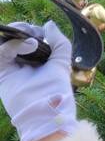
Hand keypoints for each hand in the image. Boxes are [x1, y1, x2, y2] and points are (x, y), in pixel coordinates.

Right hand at [0, 21, 76, 140]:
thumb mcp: (62, 65)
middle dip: (23, 30)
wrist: (45, 116)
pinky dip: (12, 45)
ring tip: (29, 37)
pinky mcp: (3, 74)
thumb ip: (60, 44)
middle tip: (32, 33)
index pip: (32, 40)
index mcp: (40, 64)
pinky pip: (2, 54)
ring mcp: (13, 69)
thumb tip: (48, 24)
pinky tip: (27, 44)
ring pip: (6, 43)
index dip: (36, 32)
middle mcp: (25, 66)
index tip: (44, 33)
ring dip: (16, 34)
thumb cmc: (56, 94)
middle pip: (16, 39)